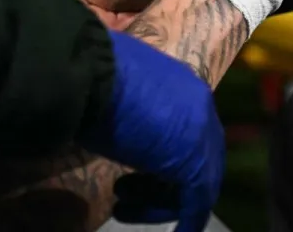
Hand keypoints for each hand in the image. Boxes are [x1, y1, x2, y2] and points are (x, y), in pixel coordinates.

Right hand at [80, 29, 223, 231]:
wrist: (90, 75)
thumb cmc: (93, 78)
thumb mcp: (116, 92)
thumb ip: (129, 107)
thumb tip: (113, 117)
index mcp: (184, 84)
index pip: (184, 129)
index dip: (158, 155)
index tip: (128, 167)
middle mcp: (201, 107)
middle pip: (193, 156)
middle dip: (159, 180)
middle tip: (124, 192)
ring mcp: (202, 137)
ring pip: (195, 180)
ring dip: (160, 199)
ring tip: (122, 207)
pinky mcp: (195, 166)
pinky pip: (197, 202)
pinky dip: (186, 221)